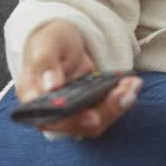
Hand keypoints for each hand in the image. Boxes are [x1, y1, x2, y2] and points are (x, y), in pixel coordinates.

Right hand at [18, 20, 141, 139]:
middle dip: (105, 111)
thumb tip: (51, 86)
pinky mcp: (91, 108)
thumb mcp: (45, 44)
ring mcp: (73, 112)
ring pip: (96, 121)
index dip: (70, 122)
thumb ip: (45, 63)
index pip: (49, 119)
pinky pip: (108, 111)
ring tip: (132, 85)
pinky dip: (122, 99)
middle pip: (78, 124)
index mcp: (33, 99)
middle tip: (124, 92)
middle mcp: (52, 112)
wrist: (64, 41)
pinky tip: (132, 84)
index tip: (91, 116)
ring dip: (118, 106)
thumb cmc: (49, 42)